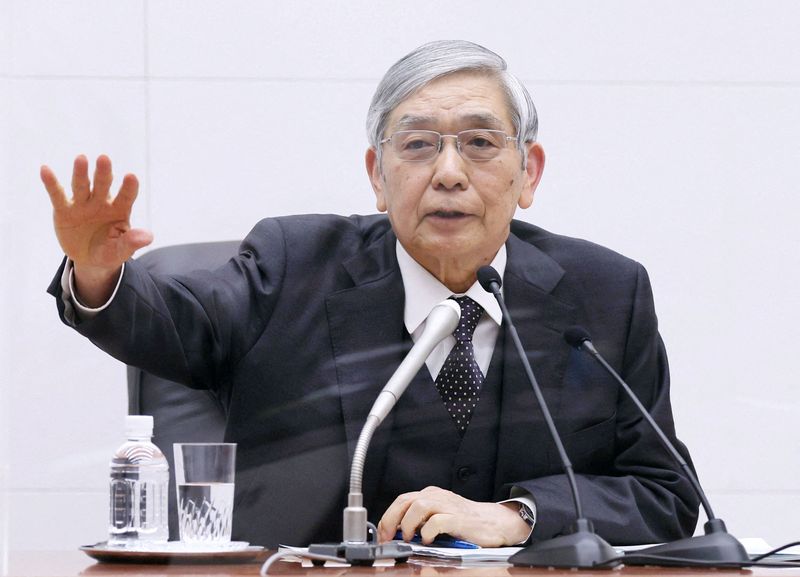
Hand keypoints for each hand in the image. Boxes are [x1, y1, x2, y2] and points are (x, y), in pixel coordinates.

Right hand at [41, 154, 152, 304]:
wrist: (89, 259)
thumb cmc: (110, 251)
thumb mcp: (121, 250)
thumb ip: (131, 242)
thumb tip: (148, 237)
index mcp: (120, 209)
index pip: (126, 196)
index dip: (129, 187)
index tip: (131, 177)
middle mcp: (102, 202)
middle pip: (103, 185)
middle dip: (103, 173)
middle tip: (104, 158)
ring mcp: (82, 204)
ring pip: (82, 186)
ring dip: (81, 173)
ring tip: (81, 159)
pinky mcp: (64, 210)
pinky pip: (57, 195)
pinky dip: (51, 183)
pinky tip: (45, 169)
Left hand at [377, 486, 528, 547]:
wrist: (494, 522)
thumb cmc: (466, 521)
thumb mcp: (439, 516)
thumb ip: (420, 521)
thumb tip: (397, 534)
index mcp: (431, 495)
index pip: (401, 500)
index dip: (388, 517)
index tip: (383, 534)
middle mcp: (437, 497)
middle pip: (405, 501)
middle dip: (392, 520)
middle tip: (389, 537)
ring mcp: (448, 506)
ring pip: (418, 506)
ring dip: (408, 524)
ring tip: (410, 538)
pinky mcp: (459, 518)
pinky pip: (437, 521)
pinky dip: (427, 531)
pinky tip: (428, 539)